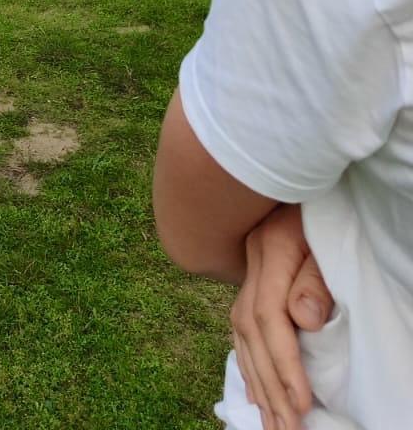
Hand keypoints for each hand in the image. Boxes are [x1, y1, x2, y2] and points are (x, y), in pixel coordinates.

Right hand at [231, 204, 333, 429]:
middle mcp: (251, 261)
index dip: (285, 364)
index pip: (270, 319)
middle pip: (250, 332)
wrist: (289, 159)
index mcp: (268, 250)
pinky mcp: (251, 272)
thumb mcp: (325, 234)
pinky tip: (252, 386)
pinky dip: (246, 359)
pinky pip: (239, 323)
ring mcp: (247, 266)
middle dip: (268, 386)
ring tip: (268, 422)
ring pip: (240, 330)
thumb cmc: (320, 202)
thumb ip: (315, 278)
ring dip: (255, 380)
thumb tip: (303, 321)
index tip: (301, 404)